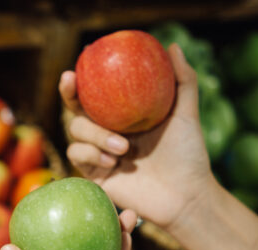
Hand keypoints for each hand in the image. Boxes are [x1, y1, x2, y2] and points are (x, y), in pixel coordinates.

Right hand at [63, 44, 214, 229]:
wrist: (185, 195)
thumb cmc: (188, 155)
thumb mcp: (186, 115)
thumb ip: (183, 81)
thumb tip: (173, 46)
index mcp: (123, 116)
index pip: (95, 94)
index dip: (82, 78)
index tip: (79, 61)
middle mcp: (106, 132)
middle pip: (76, 109)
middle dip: (69, 94)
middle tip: (71, 82)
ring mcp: (98, 153)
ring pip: (76, 132)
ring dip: (95, 135)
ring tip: (123, 147)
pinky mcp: (94, 174)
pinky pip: (78, 155)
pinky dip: (92, 154)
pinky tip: (114, 161)